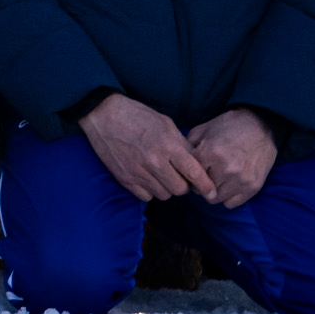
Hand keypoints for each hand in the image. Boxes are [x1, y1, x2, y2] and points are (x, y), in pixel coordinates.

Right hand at [77, 90, 206, 201]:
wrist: (104, 116)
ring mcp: (138, 172)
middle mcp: (154, 161)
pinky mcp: (125, 179)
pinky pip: (146, 197)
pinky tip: (147, 177)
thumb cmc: (137, 116)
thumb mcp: (165, 123)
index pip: (194, 173)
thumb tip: (197, 163)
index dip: (205, 186)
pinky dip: (150, 190)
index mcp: (168, 145)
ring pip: (164, 195)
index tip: (211, 192)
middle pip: (180, 189)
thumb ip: (182, 144)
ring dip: (166, 188)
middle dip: (183, 185)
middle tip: (178, 175)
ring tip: (160, 174)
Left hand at [186, 108, 279, 204]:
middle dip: (200, 184)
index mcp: (210, 153)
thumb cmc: (230, 126)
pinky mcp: (252, 187)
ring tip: (217, 179)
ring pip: (215, 199)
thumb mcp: (204, 129)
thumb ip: (188, 146)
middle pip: (201, 190)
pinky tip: (228, 185)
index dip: (188, 174)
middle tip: (205, 176)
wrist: (261, 126)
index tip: (192, 172)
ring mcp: (240, 180)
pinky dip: (227, 197)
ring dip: (213, 192)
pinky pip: (231, 204)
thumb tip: (178, 163)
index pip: (190, 175)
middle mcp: (225, 169)